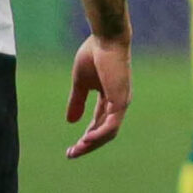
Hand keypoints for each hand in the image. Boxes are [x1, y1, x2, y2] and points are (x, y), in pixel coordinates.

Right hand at [65, 35, 131, 156]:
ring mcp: (121, 103)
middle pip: (104, 132)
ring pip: (108, 132)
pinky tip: (86, 140)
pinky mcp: (121, 101)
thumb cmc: (94, 54)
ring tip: (76, 150)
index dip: (86, 137)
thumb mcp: (80, 82)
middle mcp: (118, 103)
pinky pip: (111, 125)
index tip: (71, 148)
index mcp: (109, 98)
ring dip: (92, 144)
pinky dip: (99, 134)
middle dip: (88, 145)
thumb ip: (77, 101)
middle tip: (72, 154)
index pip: (98, 123)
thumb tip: (71, 122)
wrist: (105, 38)